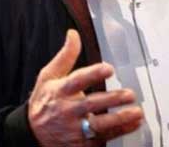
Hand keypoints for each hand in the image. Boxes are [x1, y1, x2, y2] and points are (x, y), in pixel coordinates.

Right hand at [28, 30, 143, 145]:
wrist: (32, 134)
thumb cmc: (44, 101)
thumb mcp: (48, 76)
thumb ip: (65, 56)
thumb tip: (73, 34)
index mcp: (60, 91)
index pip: (77, 81)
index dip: (93, 74)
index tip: (108, 68)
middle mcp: (67, 111)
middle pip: (91, 104)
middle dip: (112, 99)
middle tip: (130, 94)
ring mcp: (74, 130)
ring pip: (99, 125)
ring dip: (120, 119)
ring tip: (136, 112)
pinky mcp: (81, 144)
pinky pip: (103, 138)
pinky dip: (120, 131)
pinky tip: (134, 124)